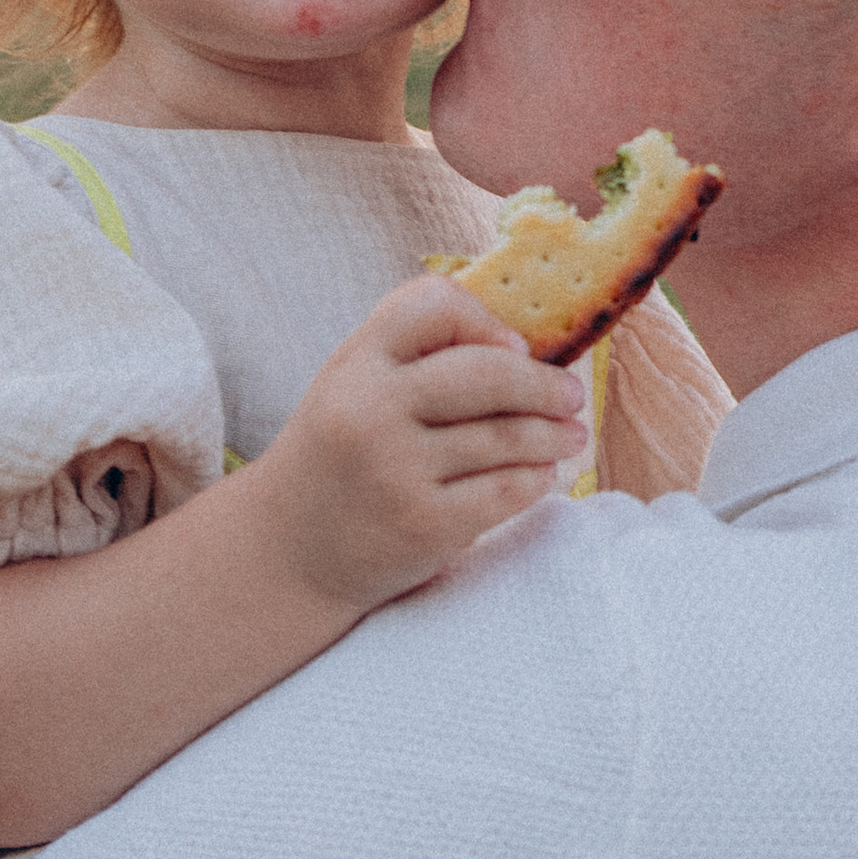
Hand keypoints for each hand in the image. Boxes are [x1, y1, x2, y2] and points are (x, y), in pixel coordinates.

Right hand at [241, 280, 586, 615]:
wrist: (286, 553)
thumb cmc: (338, 459)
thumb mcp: (353, 388)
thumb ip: (415, 357)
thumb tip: (521, 343)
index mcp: (354, 362)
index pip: (432, 305)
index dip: (484, 320)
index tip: (515, 347)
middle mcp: (371, 410)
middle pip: (487, 372)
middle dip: (543, 384)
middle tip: (571, 395)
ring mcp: (396, 469)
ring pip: (505, 436)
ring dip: (552, 435)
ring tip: (571, 436)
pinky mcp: (422, 524)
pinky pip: (505, 491)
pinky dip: (535, 480)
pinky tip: (542, 476)